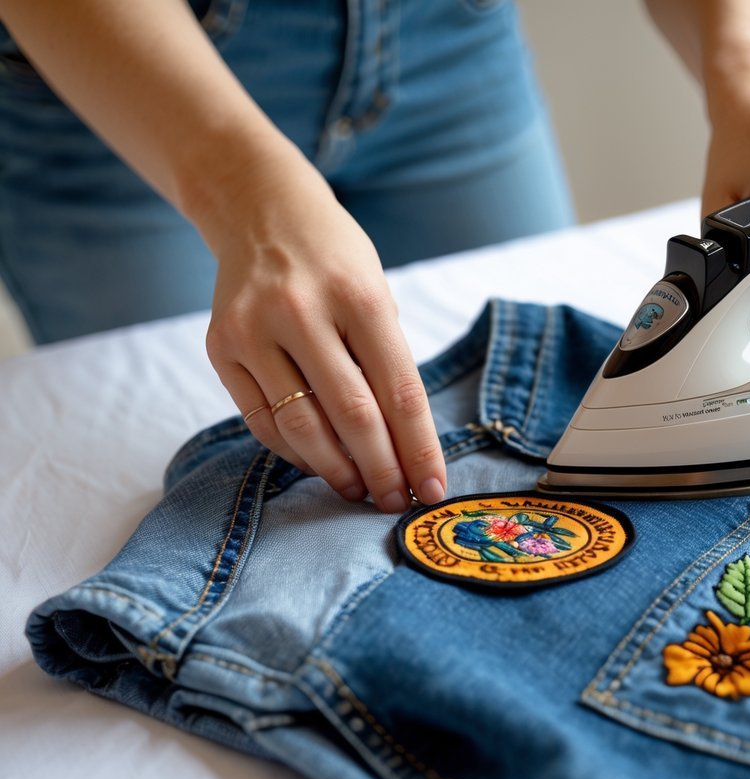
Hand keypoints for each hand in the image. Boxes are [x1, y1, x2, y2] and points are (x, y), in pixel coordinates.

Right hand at [203, 158, 446, 512]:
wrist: (261, 212)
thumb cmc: (336, 261)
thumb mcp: (376, 293)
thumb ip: (385, 362)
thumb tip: (402, 448)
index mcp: (360, 295)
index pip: (399, 390)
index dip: (419, 448)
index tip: (434, 489)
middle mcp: (302, 310)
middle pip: (353, 414)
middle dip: (381, 469)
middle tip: (396, 501)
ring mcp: (254, 329)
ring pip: (301, 425)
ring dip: (336, 470)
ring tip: (359, 490)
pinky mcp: (220, 347)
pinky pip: (261, 419)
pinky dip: (294, 451)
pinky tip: (319, 463)